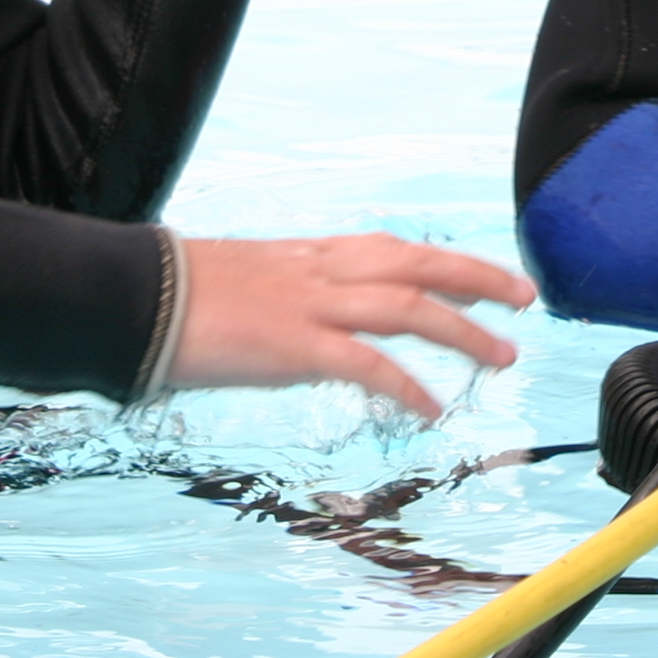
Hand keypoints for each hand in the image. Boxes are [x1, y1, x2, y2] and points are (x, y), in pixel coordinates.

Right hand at [170, 232, 533, 418]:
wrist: (132, 296)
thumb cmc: (176, 294)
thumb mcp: (245, 281)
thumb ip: (285, 296)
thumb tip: (304, 325)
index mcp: (308, 254)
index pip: (393, 248)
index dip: (444, 260)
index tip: (483, 274)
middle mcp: (318, 270)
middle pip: (417, 264)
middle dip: (478, 279)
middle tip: (525, 298)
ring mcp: (308, 306)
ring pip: (407, 308)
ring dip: (463, 331)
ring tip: (502, 356)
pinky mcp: (292, 346)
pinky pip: (365, 364)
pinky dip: (405, 384)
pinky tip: (433, 408)